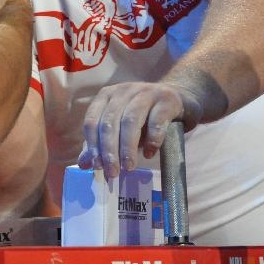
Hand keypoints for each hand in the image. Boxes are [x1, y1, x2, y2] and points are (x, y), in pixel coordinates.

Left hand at [77, 81, 202, 178]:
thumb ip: (103, 144)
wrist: (180, 100)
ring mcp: (146, 92)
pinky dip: (152, 139)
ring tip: (129, 167)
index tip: (97, 167)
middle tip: (113, 173)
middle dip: (109, 150)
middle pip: (110, 122)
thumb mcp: (122, 129)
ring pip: (131, 120)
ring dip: (128, 147)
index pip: (92, 121)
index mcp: (107, 96)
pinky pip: (157, 120)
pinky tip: (150, 154)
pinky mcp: (167, 99)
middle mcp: (124, 90)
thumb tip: (84, 164)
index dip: (93, 145)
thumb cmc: (146, 117)